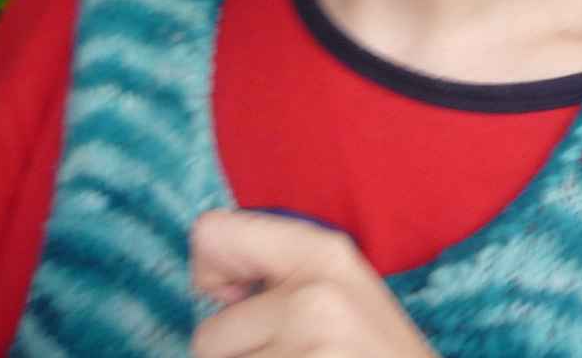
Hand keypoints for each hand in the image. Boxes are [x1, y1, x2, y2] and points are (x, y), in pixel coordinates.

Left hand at [190, 210, 438, 357]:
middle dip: (241, 354)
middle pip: (208, 335)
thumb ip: (280, 270)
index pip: (212, 234)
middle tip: (299, 356)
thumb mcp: (341, 289)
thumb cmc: (374, 353)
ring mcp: (308, 349)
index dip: (213, 274)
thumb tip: (206, 277)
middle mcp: (312, 297)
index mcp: (324, 253)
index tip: (239, 300)